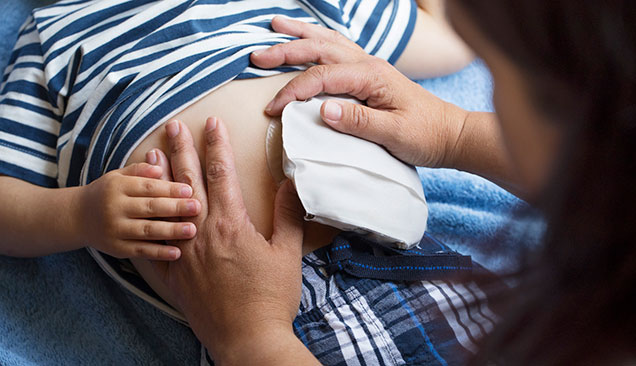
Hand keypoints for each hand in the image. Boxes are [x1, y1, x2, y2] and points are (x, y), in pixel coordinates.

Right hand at [78, 163, 200, 260]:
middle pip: (149, 208)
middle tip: (197, 208)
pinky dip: (159, 253)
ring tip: (192, 230)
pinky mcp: (117, 249)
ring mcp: (115, 230)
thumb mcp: (119, 176)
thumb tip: (159, 164)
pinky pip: (140, 251)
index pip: (147, 187)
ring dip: (171, 231)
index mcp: (117, 187)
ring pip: (147, 231)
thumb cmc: (108, 192)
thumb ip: (140, 170)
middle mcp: (114, 208)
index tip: (190, 190)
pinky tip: (177, 253)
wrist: (77, 217)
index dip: (169, 188)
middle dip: (175, 208)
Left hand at [150, 119, 311, 362]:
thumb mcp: (288, 253)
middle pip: (189, 182)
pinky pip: (154, 242)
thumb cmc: (271, 298)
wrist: (247, 339)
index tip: (212, 122)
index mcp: (231, 224)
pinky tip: (140, 209)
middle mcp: (202, 233)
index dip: (217, 144)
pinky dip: (147, 220)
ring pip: (167, 207)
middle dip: (182, 149)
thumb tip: (291, 182)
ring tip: (151, 154)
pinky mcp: (174, 275)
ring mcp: (184, 253)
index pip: (222, 173)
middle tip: (173, 126)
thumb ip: (288, 215)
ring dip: (160, 178)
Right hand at [251, 16, 467, 167]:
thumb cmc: (425, 135)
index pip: (322, 76)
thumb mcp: (394, 134)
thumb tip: (323, 110)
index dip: (294, 90)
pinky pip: (340, 49)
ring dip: (301, 34)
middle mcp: (369, 65)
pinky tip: (311, 38)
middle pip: (320, 49)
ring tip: (275, 24)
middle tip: (256, 55)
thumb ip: (359, 122)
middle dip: (286, 50)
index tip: (273, 107)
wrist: (450, 134)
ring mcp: (370, 66)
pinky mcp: (371, 74)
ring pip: (329, 42)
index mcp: (372, 76)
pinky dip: (320, 40)